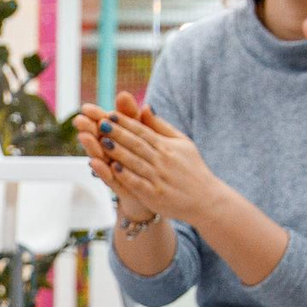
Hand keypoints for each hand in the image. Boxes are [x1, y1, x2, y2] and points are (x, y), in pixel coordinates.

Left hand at [91, 95, 228, 225]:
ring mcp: (159, 178)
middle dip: (117, 133)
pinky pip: (138, 183)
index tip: (110, 114)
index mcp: (167, 146)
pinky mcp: (155, 195)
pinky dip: (125, 175)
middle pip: (136, 144)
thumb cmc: (191, 168)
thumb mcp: (181, 143)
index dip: (126, 123)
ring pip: (135, 162)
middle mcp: (163, 160)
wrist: (206, 199)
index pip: (143, 131)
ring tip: (101, 142)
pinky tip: (112, 168)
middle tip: (100, 123)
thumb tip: (144, 107)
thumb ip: (161, 126)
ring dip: (117, 152)